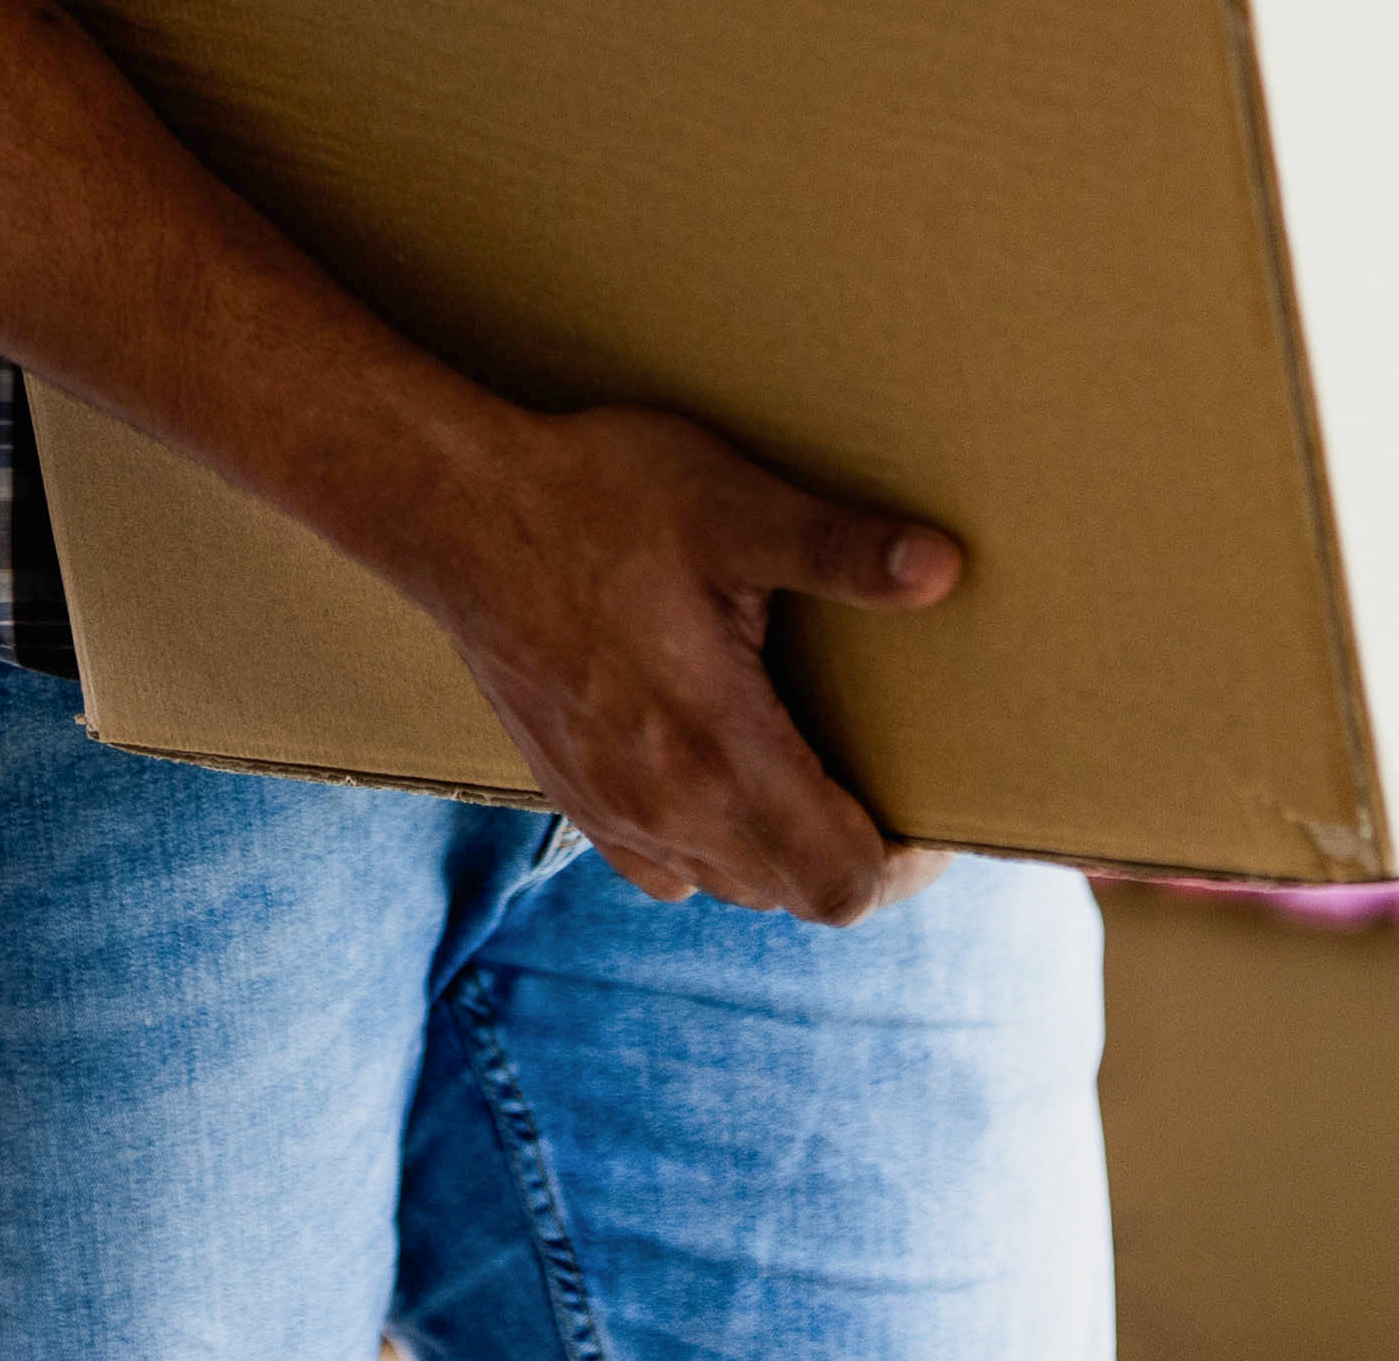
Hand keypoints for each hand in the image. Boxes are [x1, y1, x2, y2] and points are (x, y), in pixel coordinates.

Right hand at [369, 403, 957, 923]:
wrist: (455, 512)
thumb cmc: (597, 500)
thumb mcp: (730, 504)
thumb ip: (839, 548)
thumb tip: (942, 569)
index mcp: (717, 753)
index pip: (841, 882)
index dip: (905, 867)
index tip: (932, 812)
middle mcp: (666, 810)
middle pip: (796, 897)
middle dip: (855, 858)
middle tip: (886, 785)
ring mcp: (613, 813)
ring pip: (732, 887)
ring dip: (784, 856)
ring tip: (813, 777)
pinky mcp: (572, 795)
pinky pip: (666, 872)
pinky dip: (713, 849)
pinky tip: (720, 779)